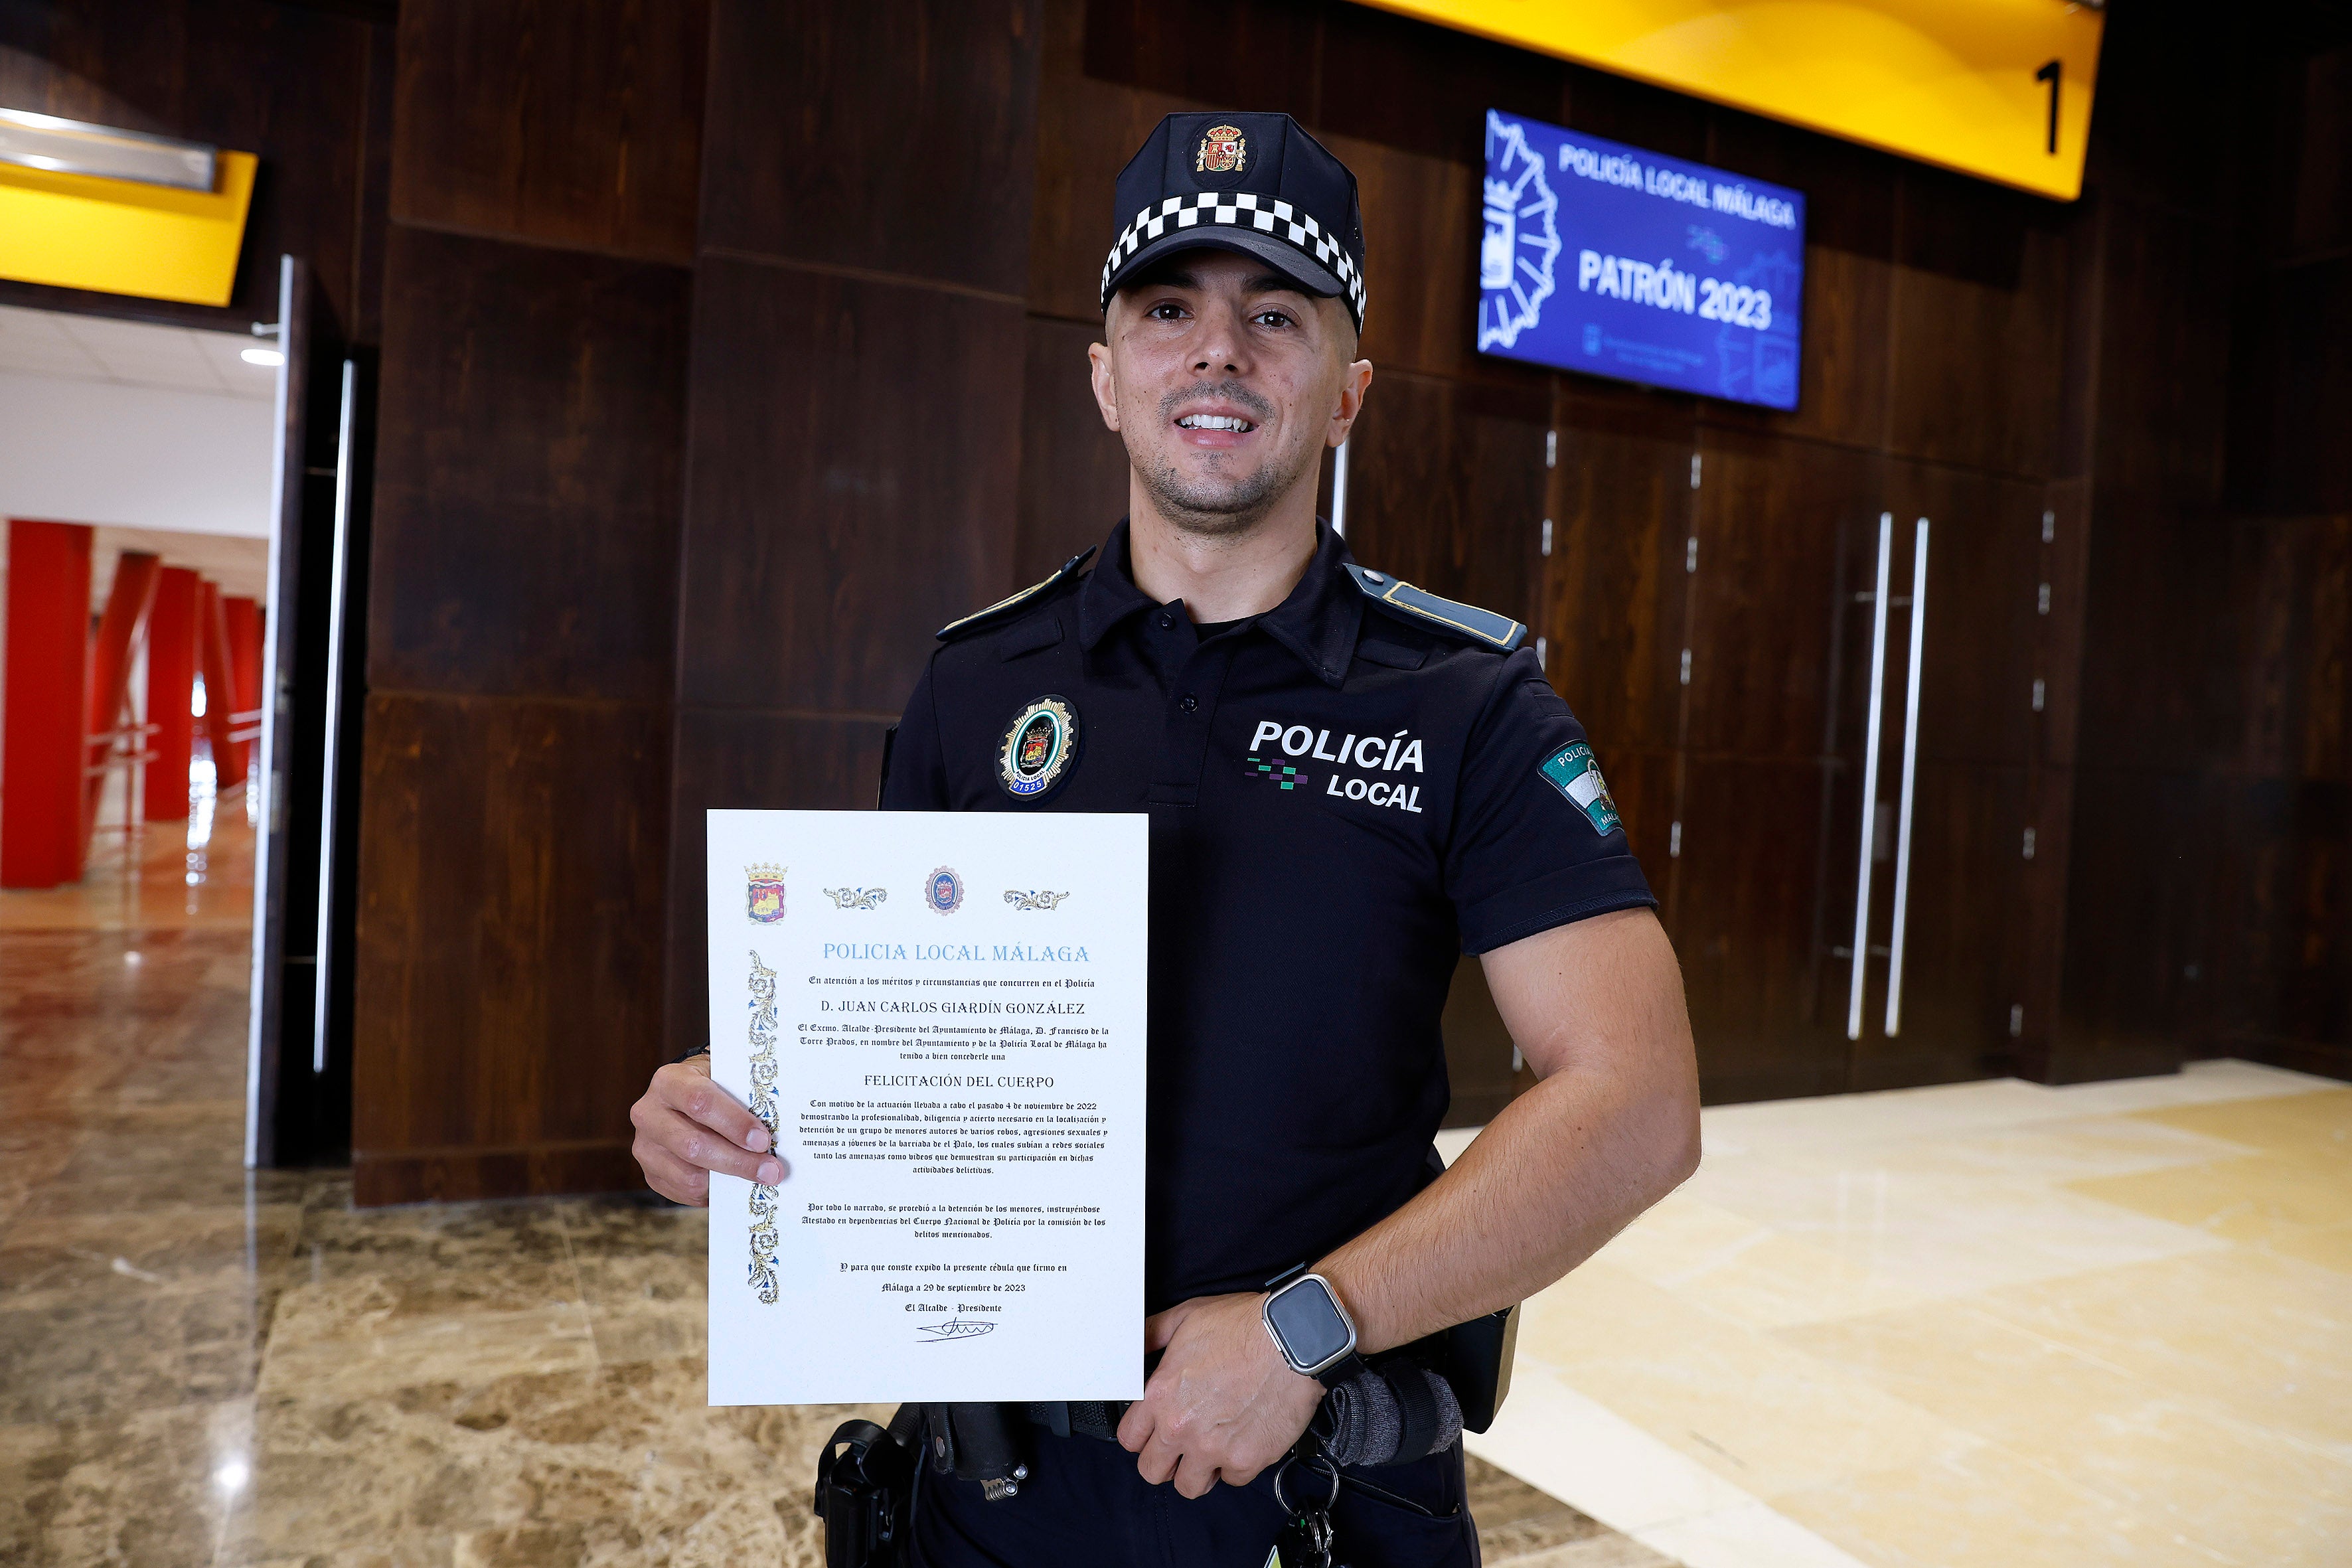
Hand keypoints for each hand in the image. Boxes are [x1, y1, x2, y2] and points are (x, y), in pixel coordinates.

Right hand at [628, 1055, 784, 1204]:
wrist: (683, 1098)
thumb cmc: (713, 1087)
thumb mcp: (724, 1078)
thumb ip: (743, 1098)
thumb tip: (775, 1130)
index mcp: (669, 1081)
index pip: (701, 1102)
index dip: (734, 1123)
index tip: (763, 1140)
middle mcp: (648, 1113)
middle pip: (694, 1145)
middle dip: (738, 1161)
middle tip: (771, 1171)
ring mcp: (645, 1147)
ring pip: (690, 1175)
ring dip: (730, 1180)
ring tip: (758, 1176)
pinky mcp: (650, 1173)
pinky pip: (685, 1192)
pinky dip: (714, 1191)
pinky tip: (733, 1182)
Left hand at [1116, 1292, 1323, 1497]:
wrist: (1294, 1338)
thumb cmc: (1245, 1325)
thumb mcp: (1187, 1316)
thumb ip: (1152, 1334)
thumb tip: (1135, 1345)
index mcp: (1162, 1395)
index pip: (1129, 1439)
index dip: (1141, 1436)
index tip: (1153, 1433)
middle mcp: (1182, 1428)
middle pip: (1152, 1471)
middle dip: (1163, 1461)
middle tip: (1180, 1448)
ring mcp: (1214, 1448)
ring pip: (1189, 1486)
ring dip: (1197, 1471)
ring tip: (1210, 1449)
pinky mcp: (1247, 1460)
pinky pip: (1232, 1480)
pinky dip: (1236, 1466)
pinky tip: (1242, 1441)